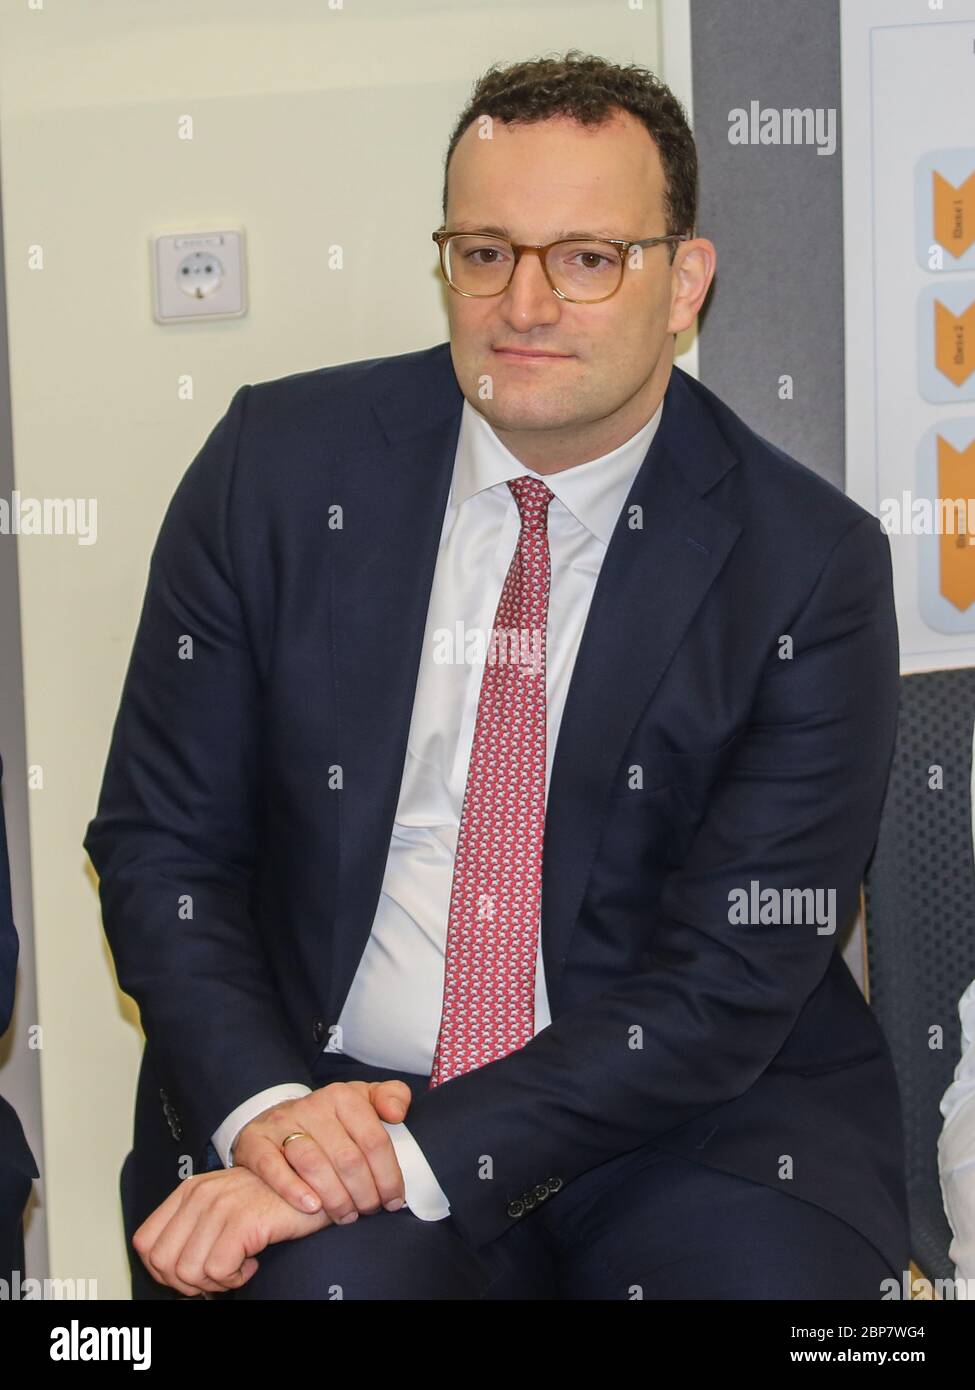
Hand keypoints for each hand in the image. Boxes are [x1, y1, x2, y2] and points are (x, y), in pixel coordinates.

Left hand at [132, 1166, 331, 1295]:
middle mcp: (199, 1194)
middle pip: (163, 1263)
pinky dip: (235, 1278)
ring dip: (214, 1282)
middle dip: (188, 1283)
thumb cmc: (272, 1203)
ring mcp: (220, 1205)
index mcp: (189, 1190)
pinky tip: (252, 1263)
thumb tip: (172, 1272)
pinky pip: (217, 1271)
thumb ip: (194, 1227)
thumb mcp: (224, 1206)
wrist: (316, 1186)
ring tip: (238, 1267)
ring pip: (188, 1272)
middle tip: (219, 1274)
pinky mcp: (242, 1220)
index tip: (194, 1273)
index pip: (145, 1242)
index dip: (164, 1270)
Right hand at [231, 1079, 411, 1223]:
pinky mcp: (256, 1141)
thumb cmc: (330, 1117)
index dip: (389, 1175)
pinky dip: (293, 1190)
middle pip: (347, 1157)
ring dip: (335, 1198)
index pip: (374, 1139)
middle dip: (365, 1192)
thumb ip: (391, 1096)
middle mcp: (312, 1106)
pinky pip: (273, 1168)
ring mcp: (281, 1123)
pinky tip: (312, 1207)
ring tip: (346, 1216)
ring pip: (313, 1164)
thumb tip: (398, 1113)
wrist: (277, 1116)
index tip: (394, 1199)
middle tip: (370, 1210)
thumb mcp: (363, 1099)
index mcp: (343, 1096)